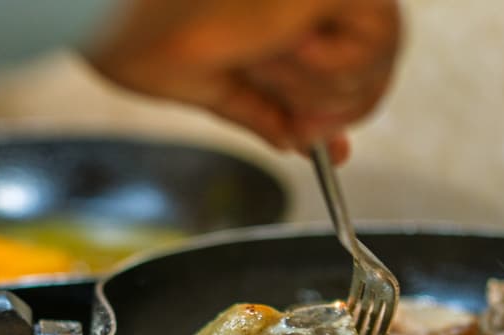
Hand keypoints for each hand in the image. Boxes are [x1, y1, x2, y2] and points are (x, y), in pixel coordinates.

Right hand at [85, 0, 401, 161]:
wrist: (121, 13)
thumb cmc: (136, 28)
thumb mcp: (210, 84)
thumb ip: (261, 111)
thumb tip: (295, 142)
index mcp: (273, 11)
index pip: (338, 59)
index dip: (340, 109)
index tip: (332, 151)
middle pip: (371, 61)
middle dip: (334, 111)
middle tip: (298, 128)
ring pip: (381, 54)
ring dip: (326, 89)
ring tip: (271, 66)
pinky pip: (380, 38)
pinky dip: (338, 69)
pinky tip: (293, 48)